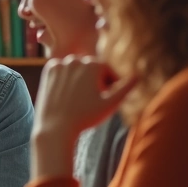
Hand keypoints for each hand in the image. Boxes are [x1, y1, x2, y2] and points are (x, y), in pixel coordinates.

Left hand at [32, 57, 135, 179]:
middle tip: (89, 101)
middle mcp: (76, 59)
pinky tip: (66, 93)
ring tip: (78, 98)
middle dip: (95, 81)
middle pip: (92, 68)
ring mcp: (61, 63)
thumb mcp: (110, 104)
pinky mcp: (49, 69)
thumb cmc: (85, 118)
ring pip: (78, 68)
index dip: (109, 86)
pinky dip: (66, 78)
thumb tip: (138, 75)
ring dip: (81, 79)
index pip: (108, 71)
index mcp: (94, 64)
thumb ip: (125, 88)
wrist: (55, 127)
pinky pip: (64, 70)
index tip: (103, 100)